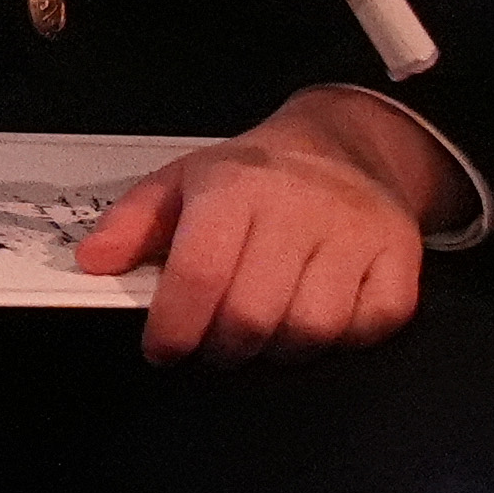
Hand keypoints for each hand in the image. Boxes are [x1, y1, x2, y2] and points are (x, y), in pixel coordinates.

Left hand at [75, 97, 434, 361]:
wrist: (346, 142)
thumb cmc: (254, 175)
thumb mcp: (184, 181)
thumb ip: (133, 222)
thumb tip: (91, 262)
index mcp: (236, 186)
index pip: (200, 274)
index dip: (174, 328)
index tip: (163, 350)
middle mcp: (299, 207)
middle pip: (254, 316)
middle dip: (223, 349)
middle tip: (214, 346)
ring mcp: (357, 232)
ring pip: (313, 330)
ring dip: (280, 350)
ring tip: (265, 333)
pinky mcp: (401, 254)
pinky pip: (373, 325)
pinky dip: (343, 338)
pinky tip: (319, 319)